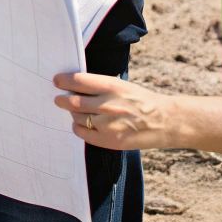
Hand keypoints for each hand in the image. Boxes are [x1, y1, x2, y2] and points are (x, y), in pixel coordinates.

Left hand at [52, 72, 180, 149]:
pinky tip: (82, 124)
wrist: (164, 121)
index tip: (57, 80)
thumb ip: (99, 86)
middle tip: (59, 98)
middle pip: (73, 101)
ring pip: (77, 117)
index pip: (79, 81)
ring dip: (73, 113)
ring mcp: (108, 124)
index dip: (63, 80)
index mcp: (112, 87)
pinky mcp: (110, 140)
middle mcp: (108, 105)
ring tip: (77, 111)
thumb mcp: (122, 86)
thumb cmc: (141, 100)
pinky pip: (83, 133)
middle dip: (62, 99)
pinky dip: (78, 127)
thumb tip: (74, 85)